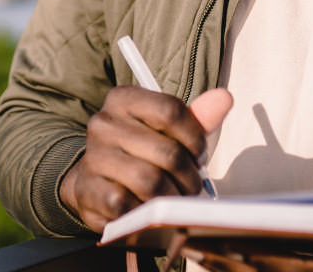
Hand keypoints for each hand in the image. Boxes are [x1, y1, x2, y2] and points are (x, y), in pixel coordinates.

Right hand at [59, 86, 231, 232]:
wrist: (94, 182)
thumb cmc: (138, 153)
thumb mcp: (166, 131)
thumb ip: (196, 117)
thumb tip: (223, 98)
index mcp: (123, 99)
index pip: (171, 111)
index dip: (194, 138)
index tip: (198, 153)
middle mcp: (103, 123)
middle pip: (168, 152)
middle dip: (189, 176)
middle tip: (191, 185)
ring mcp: (94, 157)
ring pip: (150, 182)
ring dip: (172, 198)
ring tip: (175, 200)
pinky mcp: (89, 191)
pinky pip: (129, 205)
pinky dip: (145, 213)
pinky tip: (148, 209)